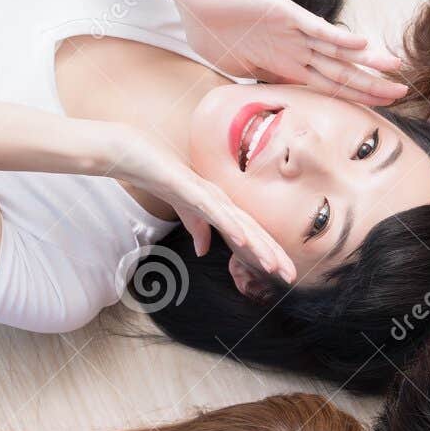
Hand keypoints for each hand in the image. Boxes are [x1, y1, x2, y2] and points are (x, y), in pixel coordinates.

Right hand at [107, 127, 296, 281]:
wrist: (138, 155)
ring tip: (274, 265)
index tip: (285, 273)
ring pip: (239, 223)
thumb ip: (198, 230)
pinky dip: (230, 226)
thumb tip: (203, 251)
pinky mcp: (192, 191)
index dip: (269, 254)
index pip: (251, 235)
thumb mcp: (185, 213)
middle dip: (274, 254)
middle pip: (253, 231)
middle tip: (291, 275)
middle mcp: (222, 201)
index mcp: (222, 208)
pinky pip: (214, 211)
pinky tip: (243, 240)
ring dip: (258, 245)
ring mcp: (209, 195)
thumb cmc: (164, 181)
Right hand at [173, 0, 407, 105]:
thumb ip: (263, 85)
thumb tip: (273, 107)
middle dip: (372, 84)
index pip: (331, 85)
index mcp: (290, 66)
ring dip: (367, 60)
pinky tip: (360, 44)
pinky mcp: (284, 13)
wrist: (197, 0)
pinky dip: (337, 37)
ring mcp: (294, 32)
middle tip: (402, 92)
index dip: (357, 96)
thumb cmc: (217, 34)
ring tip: (394, 66)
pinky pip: (315, 28)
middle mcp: (298, 50)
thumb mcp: (243, 72)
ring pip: (337, 51)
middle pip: (342, 72)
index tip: (382, 107)